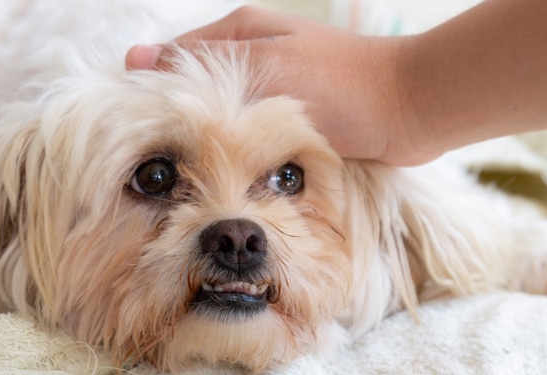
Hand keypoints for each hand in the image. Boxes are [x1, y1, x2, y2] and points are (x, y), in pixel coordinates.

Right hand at [125, 6, 435, 165]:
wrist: (411, 110)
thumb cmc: (340, 86)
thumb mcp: (267, 69)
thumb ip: (205, 67)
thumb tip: (135, 59)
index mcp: (239, 32)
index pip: (172, 58)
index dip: (151, 92)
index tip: (135, 130)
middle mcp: (251, 56)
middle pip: (195, 90)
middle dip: (180, 120)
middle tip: (164, 158)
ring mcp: (270, 87)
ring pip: (221, 115)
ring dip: (210, 139)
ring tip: (190, 169)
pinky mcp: (289, 117)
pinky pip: (248, 134)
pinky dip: (239, 150)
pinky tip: (229, 171)